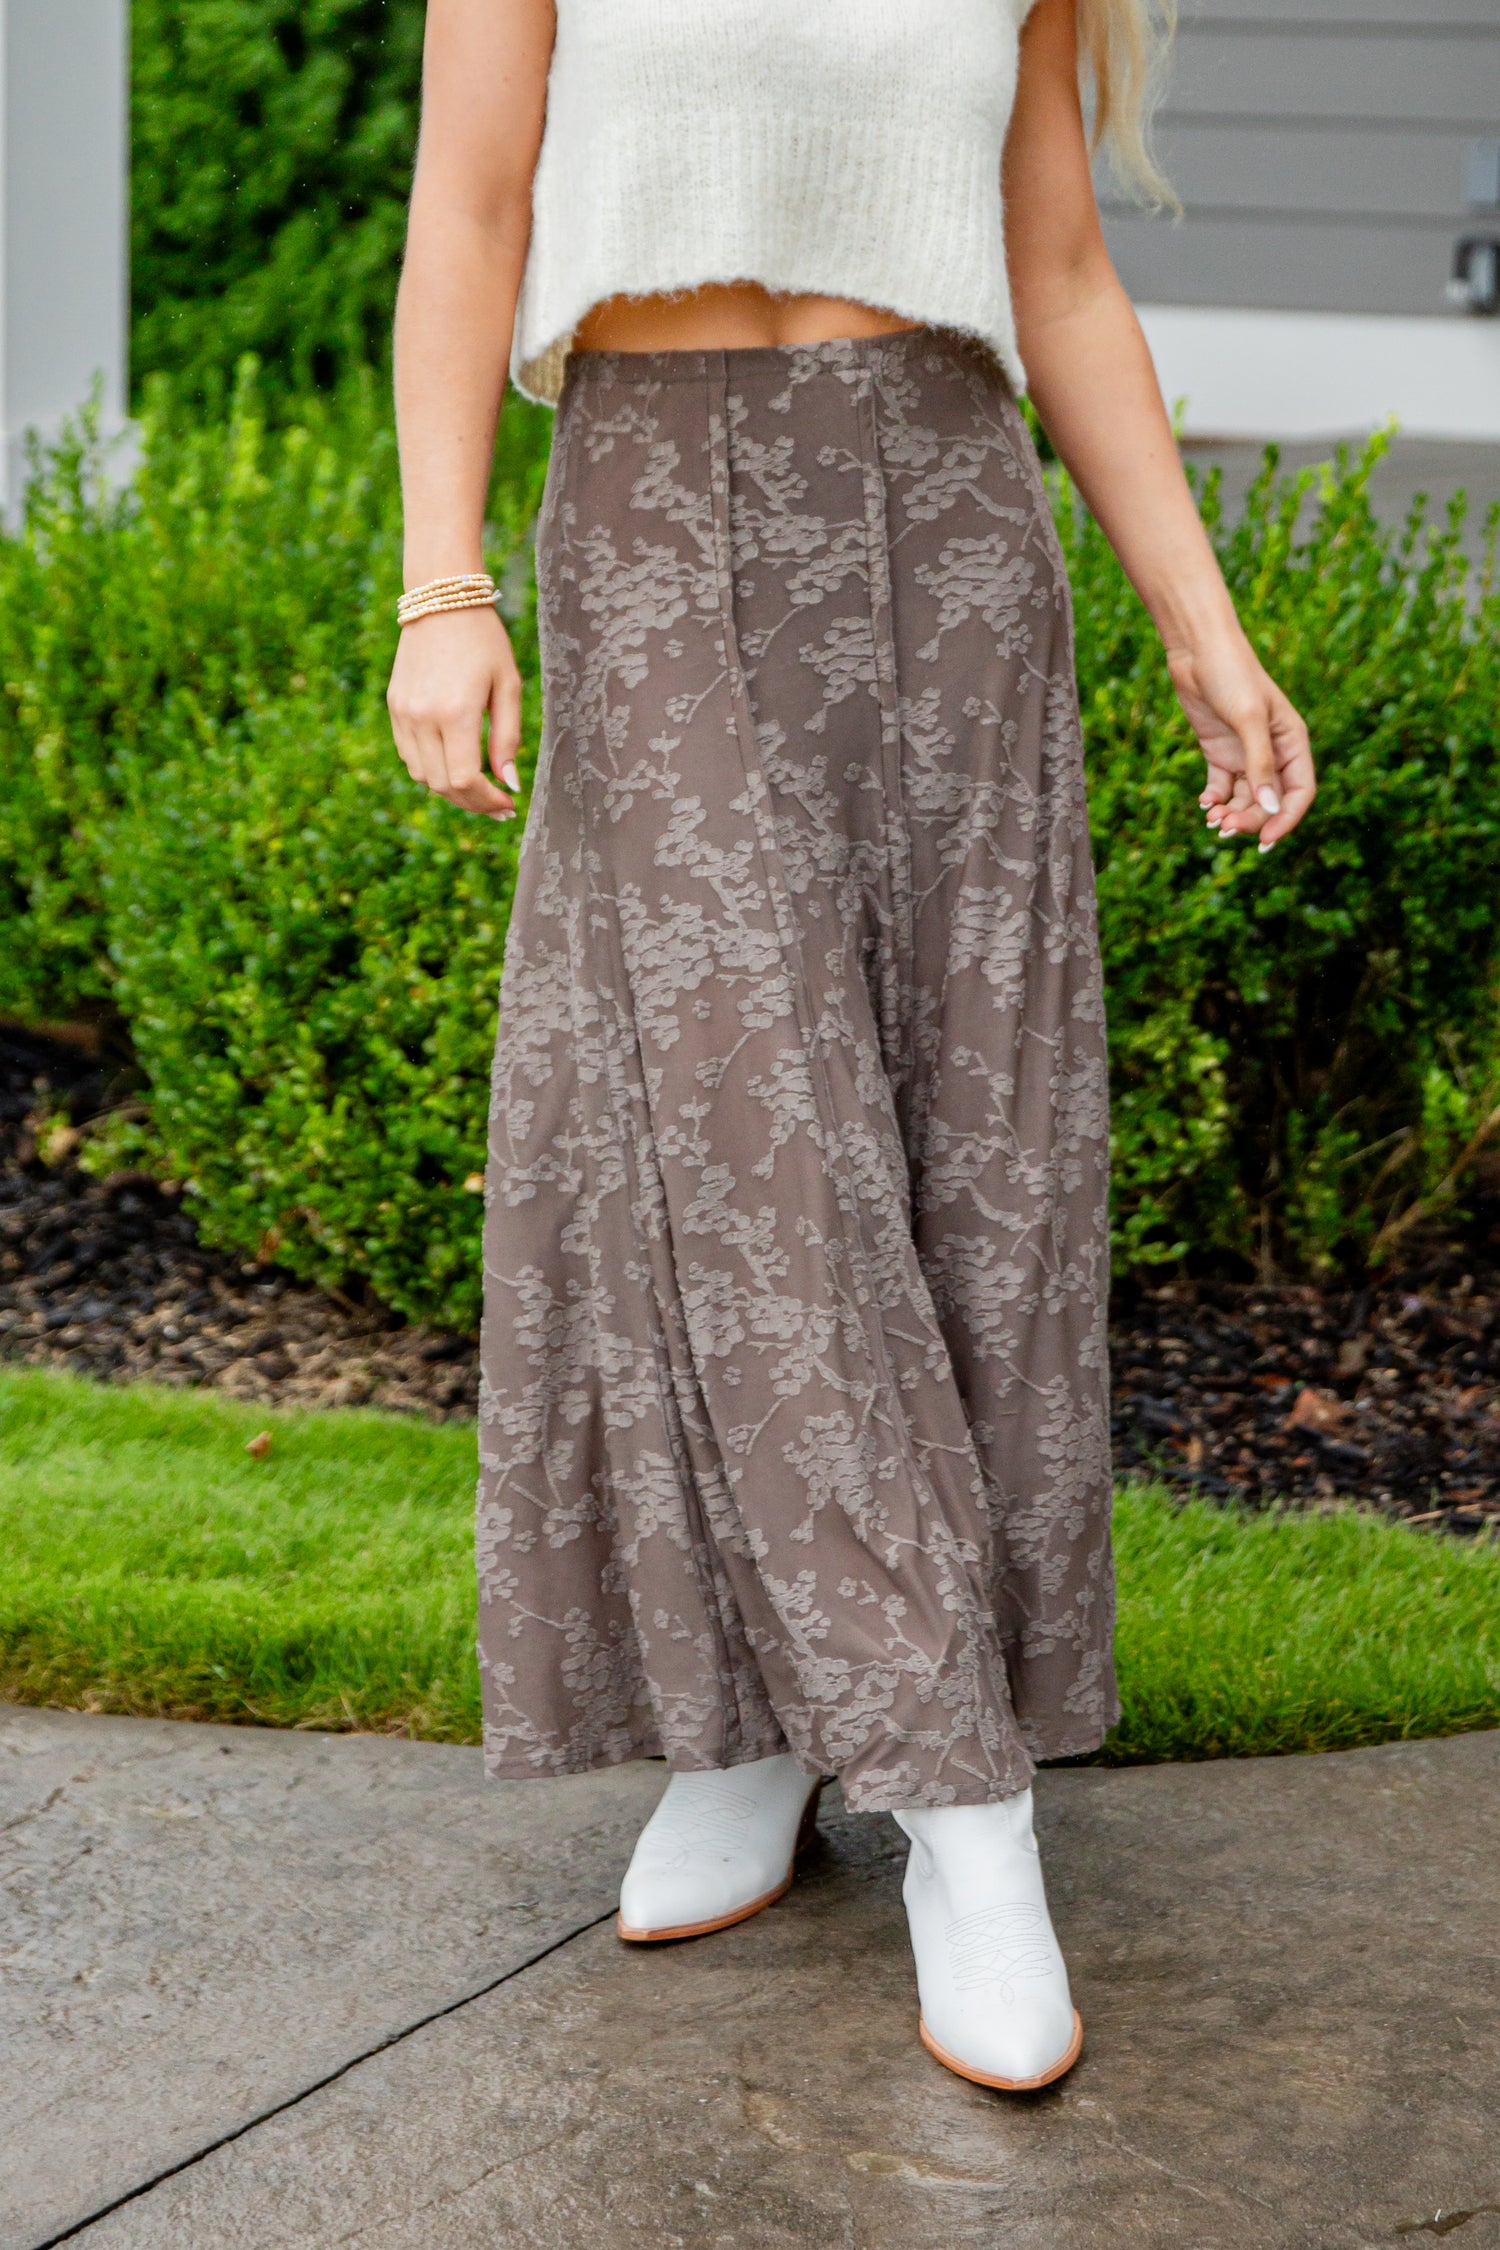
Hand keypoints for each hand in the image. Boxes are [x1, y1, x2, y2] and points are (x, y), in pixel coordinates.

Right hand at [386, 605, 522, 819]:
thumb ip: (508, 738)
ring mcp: (403, 713)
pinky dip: (431, 768)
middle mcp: (423, 717)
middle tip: (498, 806)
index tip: (508, 803)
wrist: (440, 601)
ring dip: (451, 789)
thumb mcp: (508, 686)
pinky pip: (409, 755)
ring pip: (423, 776)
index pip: (466, 780)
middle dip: (473, 802)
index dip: (487, 801)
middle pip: (443, 785)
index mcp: (455, 712)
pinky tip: (454, 763)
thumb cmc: (484, 641)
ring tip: (479, 787)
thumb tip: (509, 784)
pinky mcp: (394, 707)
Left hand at [1165, 629, 1314, 851]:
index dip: (1285, 820)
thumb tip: (1269, 807)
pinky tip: (1205, 804)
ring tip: (1212, 821)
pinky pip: (1223, 787)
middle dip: (1250, 820)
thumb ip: (1259, 763)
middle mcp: (1273, 753)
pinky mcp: (1220, 752)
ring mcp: (1246, 754)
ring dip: (1231, 814)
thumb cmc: (1231, 675)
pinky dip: (1215, 800)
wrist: (1198, 649)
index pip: (1299, 793)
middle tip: (1224, 831)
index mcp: (1293, 743)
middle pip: (1269, 802)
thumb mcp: (1248, 720)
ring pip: (1245, 798)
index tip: (1265, 842)